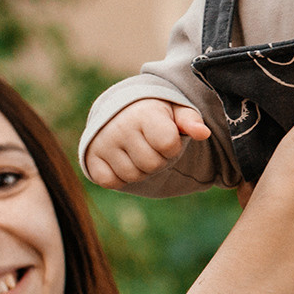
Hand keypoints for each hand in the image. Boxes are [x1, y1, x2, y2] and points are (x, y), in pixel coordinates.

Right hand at [83, 99, 208, 188]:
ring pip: (132, 176)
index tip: (166, 137)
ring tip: (136, 151)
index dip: (172, 146)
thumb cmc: (156, 116)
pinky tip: (121, 160)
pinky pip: (110, 182)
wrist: (121, 112)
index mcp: (144, 113)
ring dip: (140, 170)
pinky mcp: (90, 157)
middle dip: (157, 160)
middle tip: (150, 146)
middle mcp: (120, 126)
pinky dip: (119, 177)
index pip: (168, 145)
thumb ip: (191, 121)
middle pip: (152, 165)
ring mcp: (103, 142)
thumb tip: (203, 133)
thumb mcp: (176, 112)